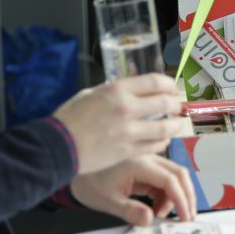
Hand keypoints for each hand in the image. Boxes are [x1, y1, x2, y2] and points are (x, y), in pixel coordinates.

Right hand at [53, 73, 184, 173]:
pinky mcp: (127, 151)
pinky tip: (163, 140)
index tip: (173, 88)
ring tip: (177, 124)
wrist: (56, 147)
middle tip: (178, 107)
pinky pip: (154, 145)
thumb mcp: (90, 94)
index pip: (155, 82)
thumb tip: (130, 89)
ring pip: (165, 127)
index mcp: (117, 90)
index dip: (169, 84)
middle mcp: (127, 109)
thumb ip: (113, 91)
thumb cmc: (68, 119)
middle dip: (176, 104)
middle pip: (165, 103)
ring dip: (175, 125)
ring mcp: (128, 132)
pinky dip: (162, 142)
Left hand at [71, 154, 196, 225]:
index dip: (180, 199)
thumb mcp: (107, 200)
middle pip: (178, 173)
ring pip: (173, 176)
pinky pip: (163, 180)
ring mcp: (148, 161)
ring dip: (177, 196)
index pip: (169, 179)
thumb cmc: (89, 181)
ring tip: (166, 216)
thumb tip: (149, 219)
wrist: (75, 168)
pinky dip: (166, 195)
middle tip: (187, 216)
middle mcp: (147, 158)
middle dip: (187, 195)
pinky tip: (158, 208)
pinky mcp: (145, 167)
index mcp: (138, 163)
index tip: (184, 216)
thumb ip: (129, 210)